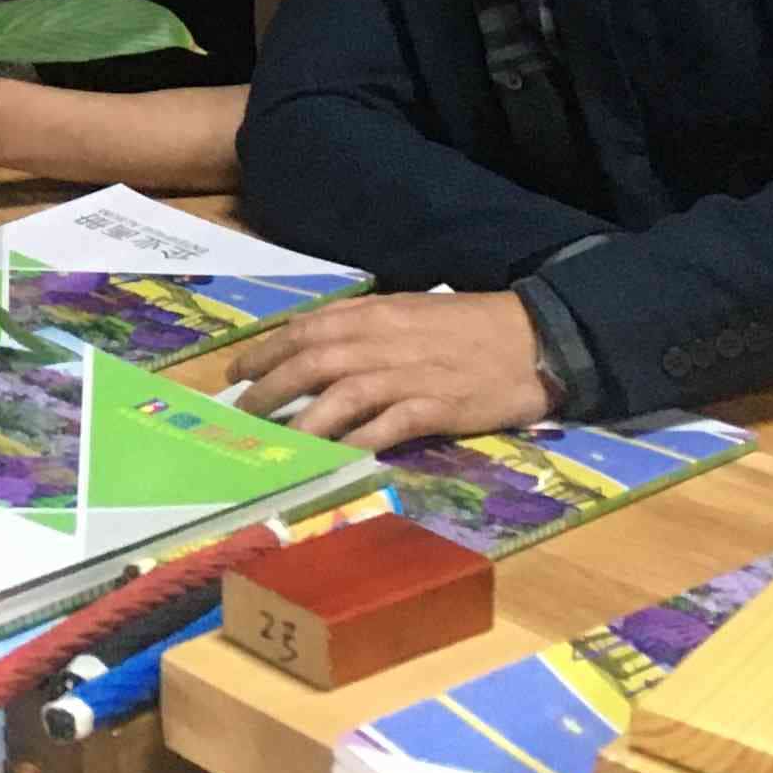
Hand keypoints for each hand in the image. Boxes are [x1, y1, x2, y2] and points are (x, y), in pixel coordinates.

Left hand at [225, 293, 559, 453]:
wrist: (534, 338)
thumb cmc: (471, 325)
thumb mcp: (411, 311)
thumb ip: (365, 326)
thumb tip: (317, 343)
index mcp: (375, 314)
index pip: (305, 329)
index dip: (266, 351)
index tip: (238, 373)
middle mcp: (382, 341)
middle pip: (311, 362)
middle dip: (269, 389)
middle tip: (244, 414)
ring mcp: (408, 375)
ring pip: (339, 396)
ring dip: (301, 421)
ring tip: (276, 445)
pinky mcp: (435, 408)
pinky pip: (385, 427)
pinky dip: (355, 443)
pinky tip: (332, 461)